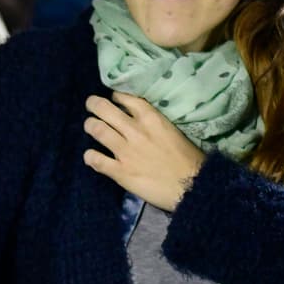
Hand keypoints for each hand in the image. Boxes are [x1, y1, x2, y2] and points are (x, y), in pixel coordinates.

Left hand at [83, 92, 205, 210]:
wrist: (193, 187)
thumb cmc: (188, 159)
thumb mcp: (172, 130)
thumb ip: (154, 122)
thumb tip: (138, 118)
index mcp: (151, 118)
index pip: (125, 98)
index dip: (115, 97)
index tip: (113, 99)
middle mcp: (134, 130)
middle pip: (104, 109)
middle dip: (94, 104)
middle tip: (91, 105)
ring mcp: (125, 151)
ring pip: (97, 129)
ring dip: (90, 126)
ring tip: (90, 126)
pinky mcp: (120, 171)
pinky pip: (96, 159)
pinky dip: (90, 156)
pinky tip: (91, 156)